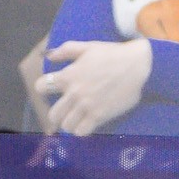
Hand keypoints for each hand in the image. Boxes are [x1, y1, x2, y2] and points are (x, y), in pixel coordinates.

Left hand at [38, 39, 152, 136]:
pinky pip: (82, 132)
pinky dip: (82, 130)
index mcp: (68, 75)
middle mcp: (74, 93)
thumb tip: (49, 56)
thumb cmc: (113, 54)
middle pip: (53, 114)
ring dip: (70, 123)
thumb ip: (66, 51)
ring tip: (77, 119)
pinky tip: (87, 124)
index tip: (51, 90)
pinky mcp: (100, 116)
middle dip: (57, 114)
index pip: (42, 87)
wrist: (137, 66)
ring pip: (67, 126)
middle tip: (65, 111)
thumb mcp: (87, 46)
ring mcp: (86, 106)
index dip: (44, 89)